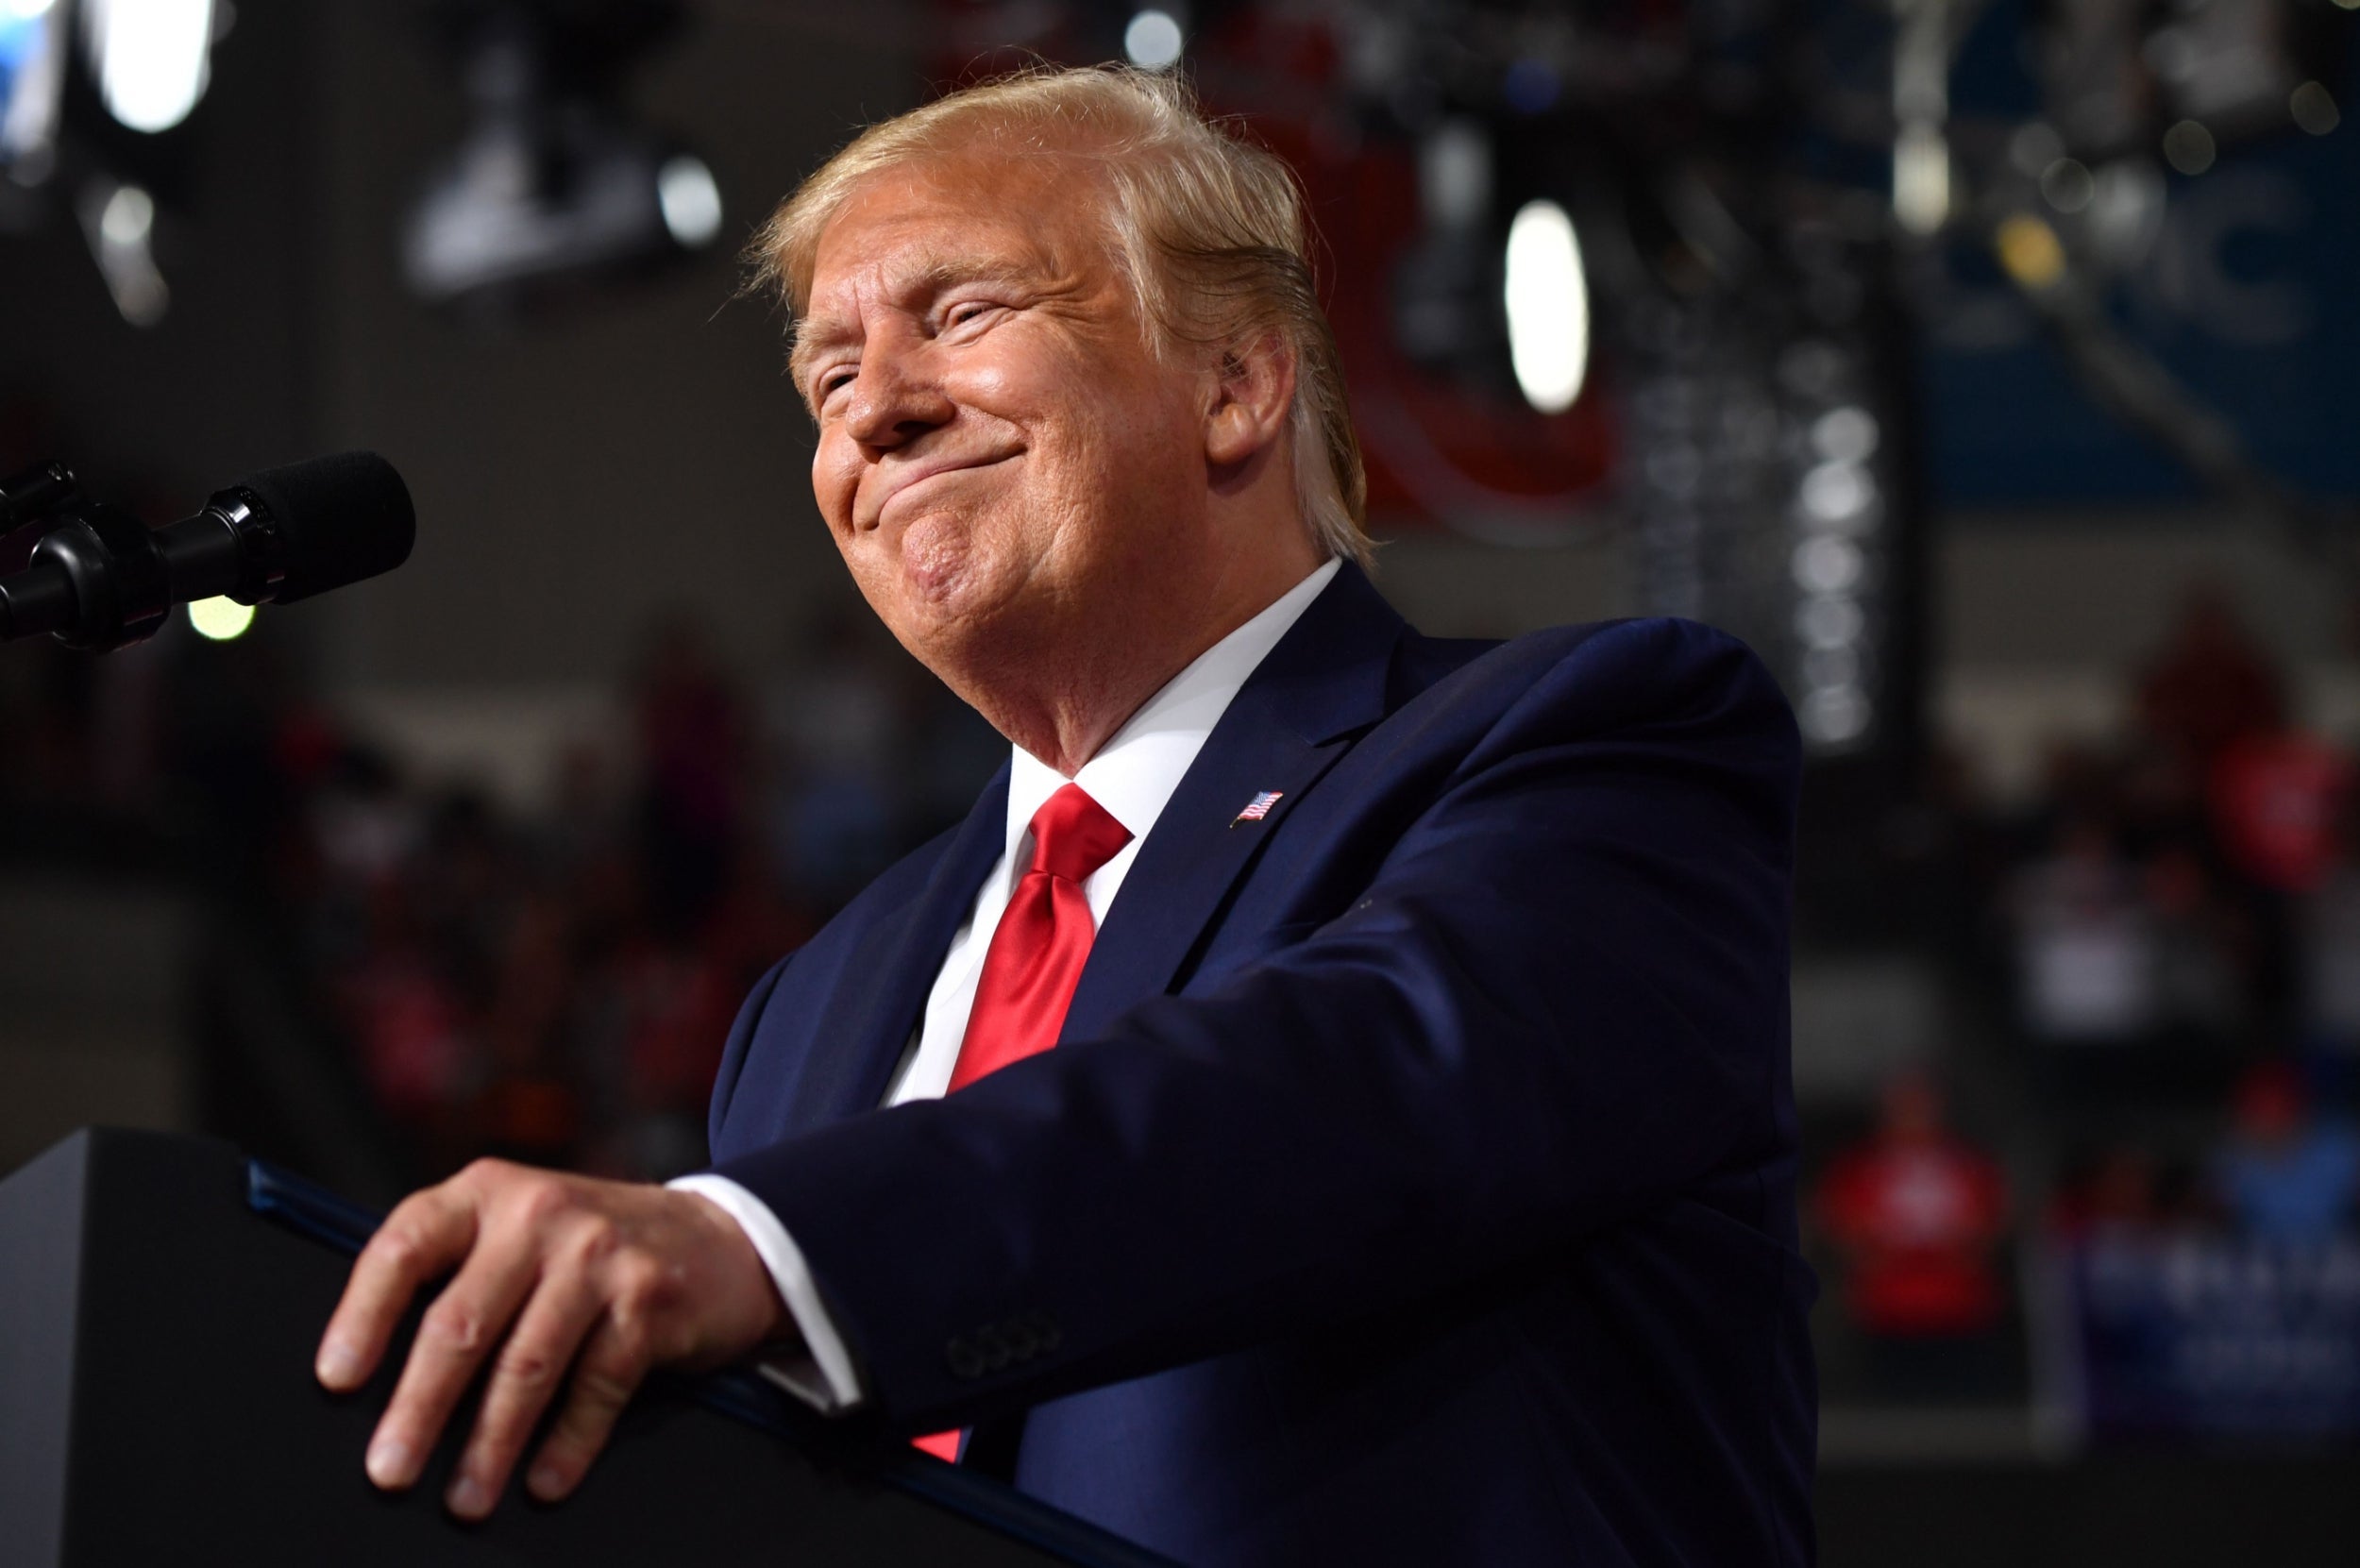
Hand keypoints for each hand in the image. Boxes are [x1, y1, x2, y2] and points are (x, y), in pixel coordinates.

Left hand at [315, 1160, 787, 1519]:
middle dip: (418, 1407)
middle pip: (460, 1322)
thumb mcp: (520, 1232)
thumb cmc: (590, 1251)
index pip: (404, 1246)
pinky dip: (567, 1442)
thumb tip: (378, 1381)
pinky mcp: (647, 1299)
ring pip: (525, 1365)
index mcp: (486, 1192)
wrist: (721, 1238)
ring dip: (489, 1444)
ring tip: (464, 1498)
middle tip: (388, 1470)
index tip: (336, 1380)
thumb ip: (460, 1274)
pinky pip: (595, 1386)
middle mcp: (539, 1212)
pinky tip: (544, 1480)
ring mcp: (598, 1254)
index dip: (363, 1316)